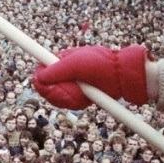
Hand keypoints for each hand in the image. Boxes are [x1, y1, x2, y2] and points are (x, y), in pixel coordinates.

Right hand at [33, 45, 148, 108]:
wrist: (124, 76)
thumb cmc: (101, 65)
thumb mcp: (76, 64)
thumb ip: (57, 70)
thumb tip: (39, 77)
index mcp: (61, 60)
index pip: (41, 70)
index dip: (41, 80)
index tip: (44, 87)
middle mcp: (65, 72)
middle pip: (48, 87)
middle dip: (57, 92)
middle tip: (71, 93)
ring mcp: (73, 83)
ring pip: (59, 97)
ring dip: (68, 98)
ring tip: (82, 95)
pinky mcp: (81, 94)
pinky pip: (70, 102)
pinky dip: (76, 103)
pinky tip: (85, 100)